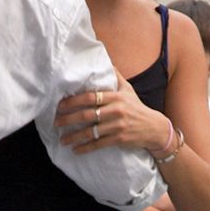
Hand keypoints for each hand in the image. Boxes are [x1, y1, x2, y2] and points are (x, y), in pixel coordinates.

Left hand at [55, 75, 169, 153]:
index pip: (90, 97)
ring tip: (62, 139)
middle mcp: (116, 110)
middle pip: (87, 114)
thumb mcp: (128, 89)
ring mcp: (118, 125)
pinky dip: (86, 148)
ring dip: (74, 136)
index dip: (73, 101)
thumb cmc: (137, 107)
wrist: (154, 128)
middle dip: (68, 119)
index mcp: (116, 96)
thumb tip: (105, 60)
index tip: (60, 105)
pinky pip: (99, 144)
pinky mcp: (119, 139)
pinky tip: (76, 150)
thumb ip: (115, 76)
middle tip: (55, 121)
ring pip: (91, 132)